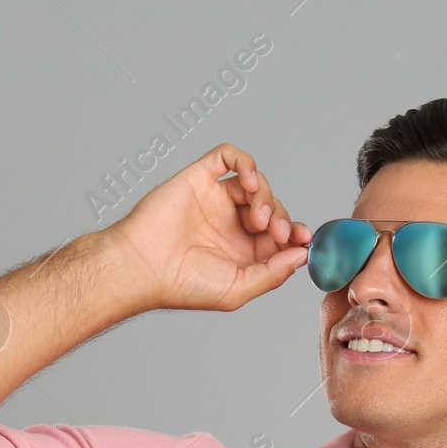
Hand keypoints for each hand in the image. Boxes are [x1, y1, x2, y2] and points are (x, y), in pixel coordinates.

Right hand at [99, 142, 311, 312]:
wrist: (143, 267)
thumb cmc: (182, 285)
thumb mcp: (238, 289)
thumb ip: (273, 273)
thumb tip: (302, 255)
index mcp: (241, 251)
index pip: (279, 235)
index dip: (294, 233)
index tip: (303, 239)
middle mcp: (230, 223)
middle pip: (271, 207)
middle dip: (281, 218)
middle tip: (276, 232)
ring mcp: (215, 199)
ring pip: (256, 183)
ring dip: (266, 197)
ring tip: (258, 218)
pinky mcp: (200, 179)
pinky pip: (229, 157)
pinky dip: (246, 163)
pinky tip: (250, 181)